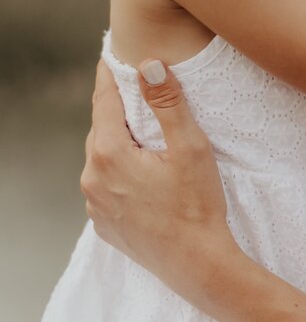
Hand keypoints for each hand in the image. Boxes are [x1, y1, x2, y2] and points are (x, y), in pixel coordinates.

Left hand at [81, 60, 237, 303]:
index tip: (112, 56)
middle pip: (102, 129)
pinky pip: (105, 185)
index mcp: (109, 154)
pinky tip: (143, 174)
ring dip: (119, 143)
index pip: (104, 100)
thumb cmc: (197, 206)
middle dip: (118, 110)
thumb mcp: (190, 147)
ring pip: (102, 158)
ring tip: (145, 136)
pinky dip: (119, 172)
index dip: (110, 75)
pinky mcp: (104, 223)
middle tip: (138, 93)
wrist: (197, 265)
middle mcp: (92, 178)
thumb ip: (167, 103)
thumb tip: (148, 65)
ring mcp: (95, 204)